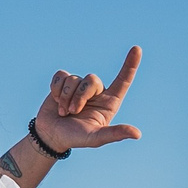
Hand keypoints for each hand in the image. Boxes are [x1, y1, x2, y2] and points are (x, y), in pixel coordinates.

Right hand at [30, 45, 144, 153]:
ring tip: (63, 112)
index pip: (123, 80)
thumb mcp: (96, 138)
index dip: (130, 65)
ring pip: (74, 79)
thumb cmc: (75, 138)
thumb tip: (137, 134)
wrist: (51, 136)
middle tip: (73, 113)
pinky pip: (61, 76)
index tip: (137, 49)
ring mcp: (79, 86)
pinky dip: (56, 89)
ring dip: (65, 98)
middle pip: (92, 80)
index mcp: (108, 102)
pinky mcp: (63, 83)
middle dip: (80, 97)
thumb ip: (115, 134)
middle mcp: (96, 92)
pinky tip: (56, 100)